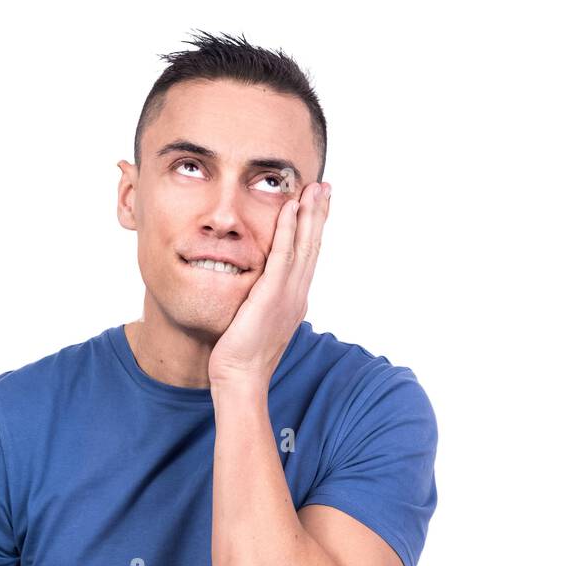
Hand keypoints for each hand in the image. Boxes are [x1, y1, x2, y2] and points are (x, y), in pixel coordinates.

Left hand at [208, 179, 330, 387]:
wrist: (241, 379)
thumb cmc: (242, 357)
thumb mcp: (258, 323)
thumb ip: (262, 303)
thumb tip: (258, 293)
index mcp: (294, 299)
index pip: (308, 256)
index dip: (314, 228)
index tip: (318, 205)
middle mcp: (297, 293)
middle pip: (313, 245)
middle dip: (319, 214)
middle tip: (325, 186)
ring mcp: (288, 294)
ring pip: (304, 245)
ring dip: (310, 214)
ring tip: (314, 188)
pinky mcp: (272, 295)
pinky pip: (283, 255)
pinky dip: (289, 230)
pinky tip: (290, 208)